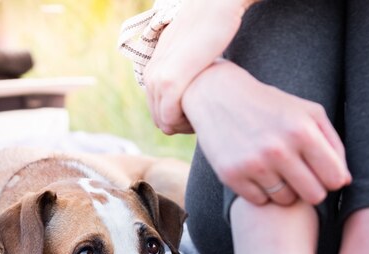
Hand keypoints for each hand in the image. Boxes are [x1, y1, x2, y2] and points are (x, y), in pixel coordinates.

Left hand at [143, 0, 252, 134]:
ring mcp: (158, 79)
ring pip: (164, 122)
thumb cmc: (212, 29)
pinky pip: (170, 118)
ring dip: (183, 126)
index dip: (178, 119)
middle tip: (203, 120)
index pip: (158, 110)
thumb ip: (186, 70)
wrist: (216, 6)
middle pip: (159, 119)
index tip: (199, 116)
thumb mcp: (191, 53)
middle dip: (179, 126)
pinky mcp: (170, 81)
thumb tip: (194, 86)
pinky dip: (184, 124)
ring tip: (204, 118)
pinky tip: (203, 116)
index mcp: (155, 70)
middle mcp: (151, 76)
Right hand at [182, 60, 350, 205]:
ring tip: (277, 172)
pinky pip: (259, 200)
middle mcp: (278, 150)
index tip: (321, 172)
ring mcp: (252, 164)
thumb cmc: (269, 105)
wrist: (218, 96)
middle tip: (300, 175)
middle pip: (313, 195)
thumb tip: (344, 181)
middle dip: (310, 188)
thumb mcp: (307, 111)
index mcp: (302, 131)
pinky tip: (256, 174)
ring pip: (285, 200)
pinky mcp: (230, 175)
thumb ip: (332, 143)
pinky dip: (260, 191)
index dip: (331, 179)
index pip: (335, 179)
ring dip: (284, 190)